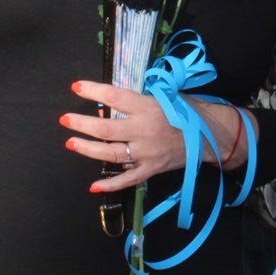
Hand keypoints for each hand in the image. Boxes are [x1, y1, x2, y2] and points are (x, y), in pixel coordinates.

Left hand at [60, 80, 186, 193]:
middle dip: (82, 124)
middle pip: (106, 129)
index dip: (94, 91)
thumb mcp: (166, 96)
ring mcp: (147, 153)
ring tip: (71, 143)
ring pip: (112, 154)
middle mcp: (145, 130)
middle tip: (65, 119)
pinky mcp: (151, 169)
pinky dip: (110, 184)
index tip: (76, 87)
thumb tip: (108, 106)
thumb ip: (138, 101)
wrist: (210, 135)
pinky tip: (94, 187)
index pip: (115, 97)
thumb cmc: (187, 110)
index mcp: (148, 107)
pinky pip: (128, 179)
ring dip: (88, 149)